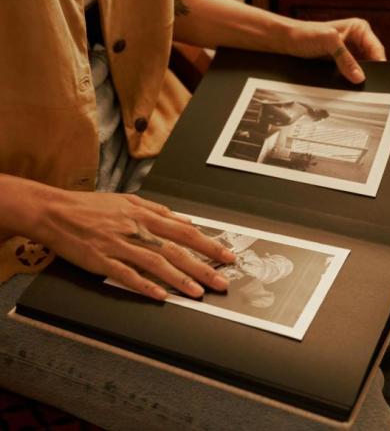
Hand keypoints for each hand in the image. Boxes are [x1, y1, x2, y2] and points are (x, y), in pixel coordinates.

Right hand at [34, 190, 234, 300]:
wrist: (56, 211)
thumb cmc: (93, 207)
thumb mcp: (130, 200)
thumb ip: (160, 211)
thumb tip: (186, 220)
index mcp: (146, 215)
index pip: (185, 231)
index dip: (208, 244)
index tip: (226, 255)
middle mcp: (137, 229)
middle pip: (177, 249)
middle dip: (203, 266)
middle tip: (222, 280)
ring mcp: (120, 245)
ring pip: (156, 263)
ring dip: (180, 279)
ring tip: (198, 292)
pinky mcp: (102, 260)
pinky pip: (127, 275)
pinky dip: (144, 286)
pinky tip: (160, 296)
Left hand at [284, 18, 385, 83]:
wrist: (288, 41)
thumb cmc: (306, 34)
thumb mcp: (329, 43)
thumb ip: (345, 59)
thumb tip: (359, 77)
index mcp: (359, 29)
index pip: (377, 50)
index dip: (378, 65)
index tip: (377, 79)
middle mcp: (356, 40)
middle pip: (370, 61)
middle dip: (367, 73)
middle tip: (364, 86)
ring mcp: (347, 53)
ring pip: (359, 70)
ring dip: (356, 78)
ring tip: (354, 86)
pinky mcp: (338, 63)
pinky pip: (348, 74)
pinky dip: (347, 80)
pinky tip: (345, 86)